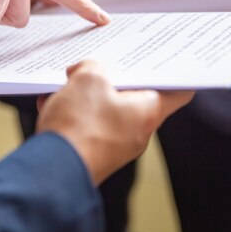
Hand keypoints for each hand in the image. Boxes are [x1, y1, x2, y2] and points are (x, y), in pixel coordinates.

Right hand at [36, 60, 192, 183]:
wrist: (53, 170)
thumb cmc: (79, 127)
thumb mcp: (87, 79)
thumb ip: (91, 67)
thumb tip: (84, 71)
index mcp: (148, 111)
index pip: (177, 92)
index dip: (172, 74)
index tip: (163, 61)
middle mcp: (137, 132)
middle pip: (134, 98)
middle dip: (113, 79)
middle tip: (97, 66)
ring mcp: (115, 147)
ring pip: (106, 111)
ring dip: (87, 96)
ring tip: (68, 84)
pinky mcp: (93, 154)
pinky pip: (87, 127)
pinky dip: (73, 113)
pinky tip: (53, 103)